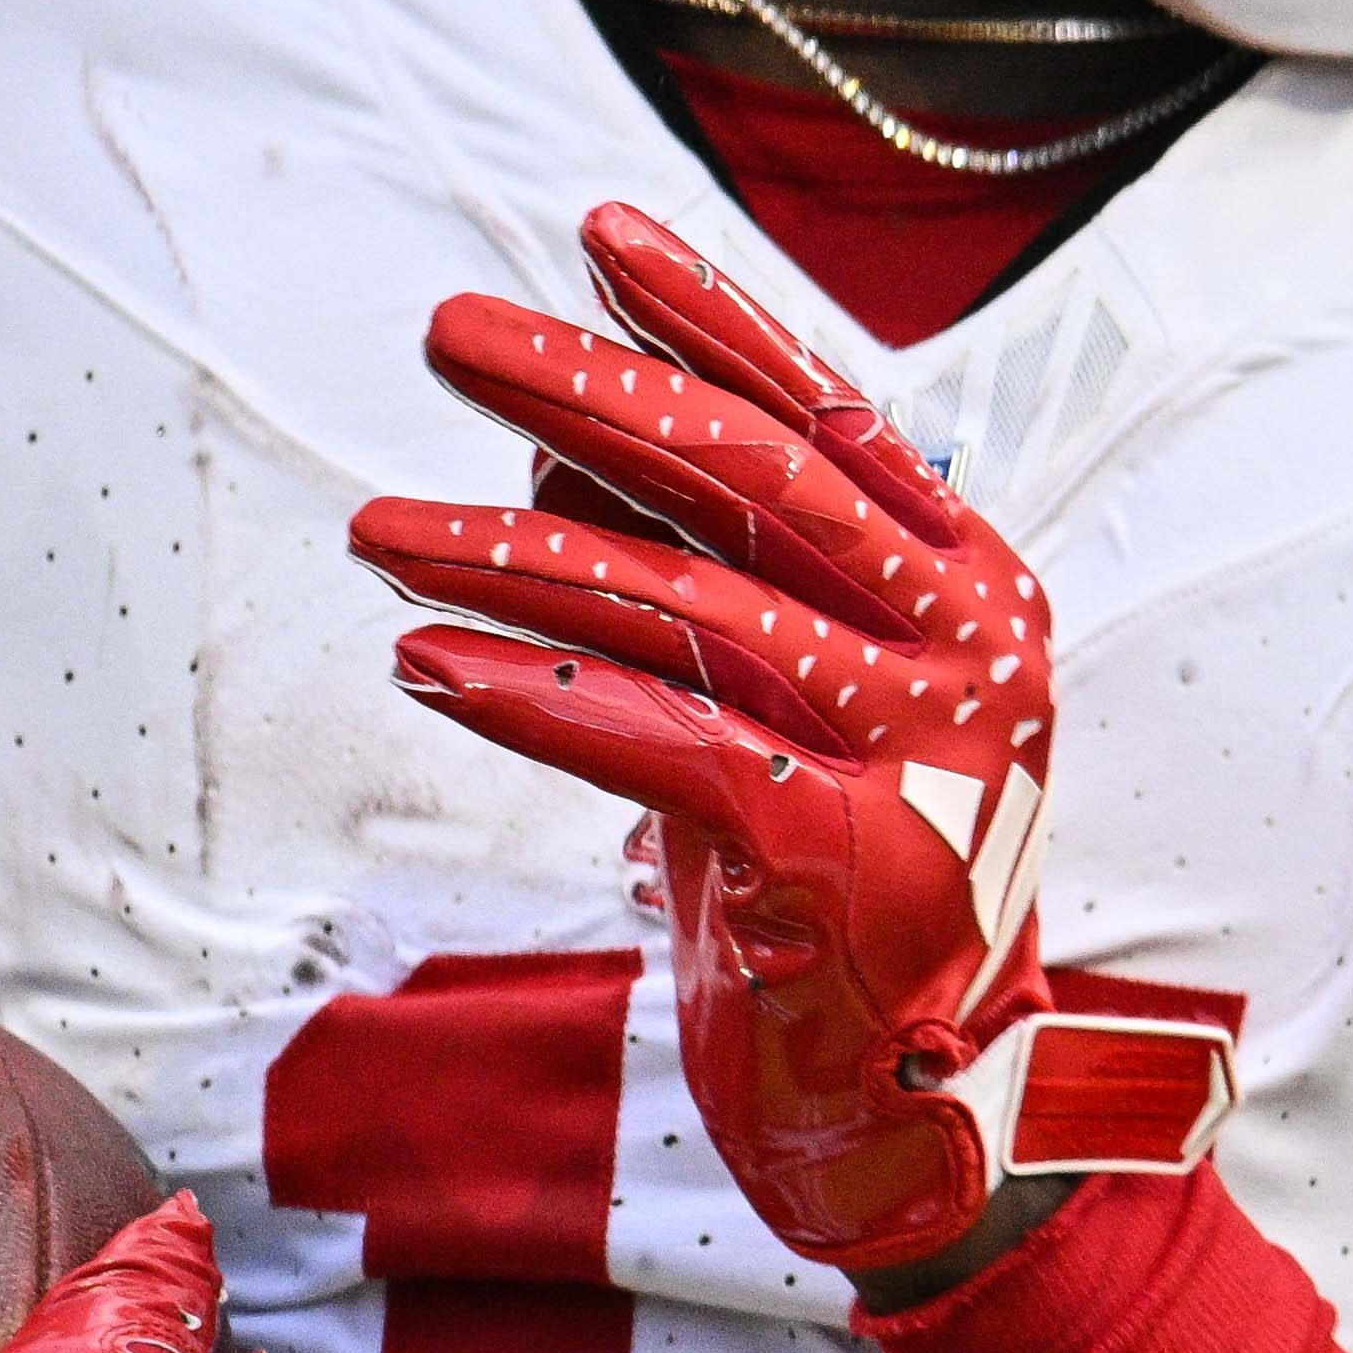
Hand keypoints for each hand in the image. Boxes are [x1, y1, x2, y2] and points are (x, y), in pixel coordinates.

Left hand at [351, 202, 1230, 1278]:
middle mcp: (970, 649)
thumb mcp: (781, 710)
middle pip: (755, 481)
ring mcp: (922, 755)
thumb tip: (553, 450)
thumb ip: (701, 578)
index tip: (592, 235)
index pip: (829, 414)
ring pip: (692, 609)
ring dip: (513, 553)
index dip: (708, 318)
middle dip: (588, 392)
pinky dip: (536, 695)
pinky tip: (427, 660)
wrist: (911, 1118)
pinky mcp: (846, 863)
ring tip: (379, 524)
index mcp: (974, 586)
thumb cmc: (836, 892)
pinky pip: (663, 748)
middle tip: (449, 335)